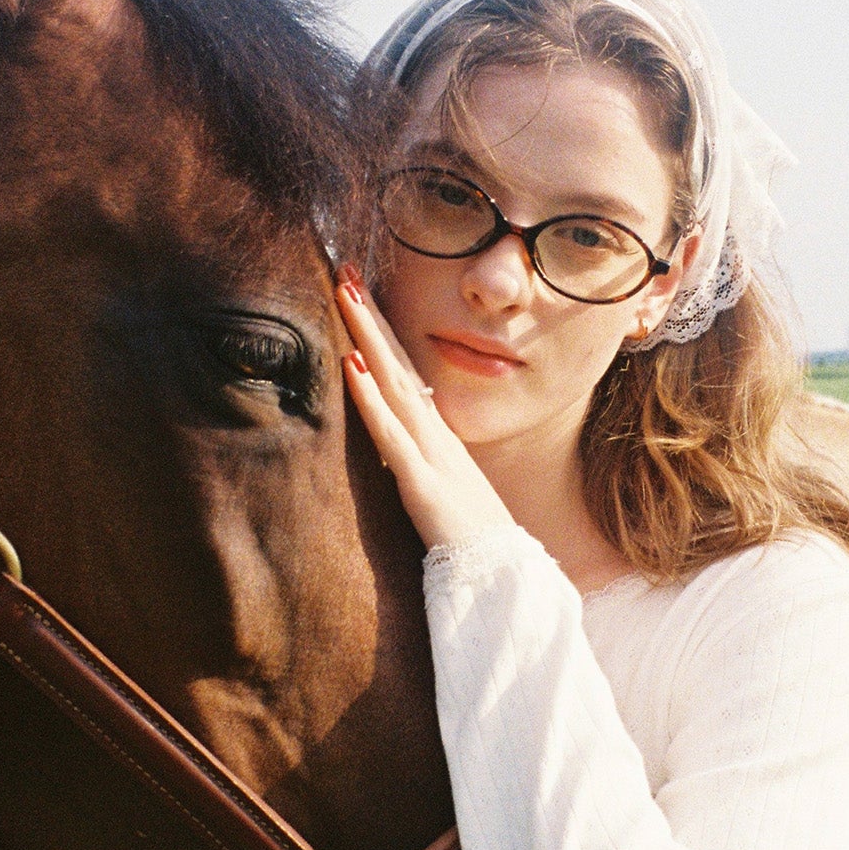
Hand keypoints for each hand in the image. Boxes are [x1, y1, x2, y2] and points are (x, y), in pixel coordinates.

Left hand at [335, 266, 514, 551]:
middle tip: (345, 269)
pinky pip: (392, 436)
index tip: (362, 294)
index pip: (407, 374)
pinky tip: (352, 367)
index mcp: (440, 438)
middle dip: (371, 316)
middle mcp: (436, 436)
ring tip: (345, 294)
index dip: (384, 334)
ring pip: (394, 385)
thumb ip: (424, 465)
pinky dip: (371, 400)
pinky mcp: (423, 485)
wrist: (503, 580)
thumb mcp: (445, 492)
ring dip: (368, 337)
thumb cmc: (475, 543)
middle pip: (399, 365)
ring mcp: (431, 456)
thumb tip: (401, 445)